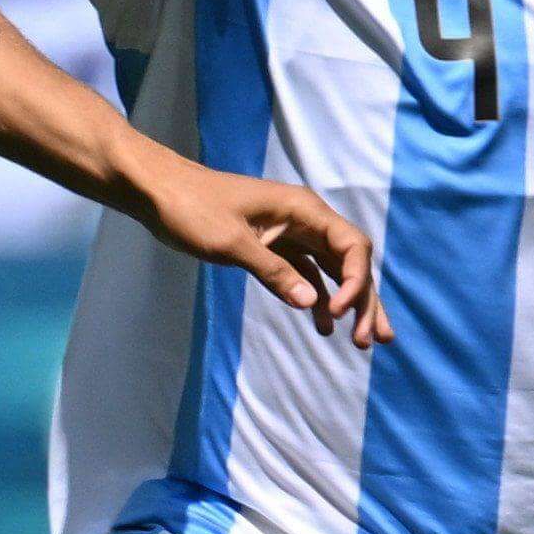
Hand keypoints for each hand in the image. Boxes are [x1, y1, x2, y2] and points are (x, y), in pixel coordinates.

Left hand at [143, 163, 387, 345]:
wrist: (160, 191)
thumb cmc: (193, 209)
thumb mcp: (231, 243)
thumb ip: (273, 272)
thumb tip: (312, 303)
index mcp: (303, 209)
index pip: (352, 246)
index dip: (356, 281)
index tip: (338, 312)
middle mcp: (305, 219)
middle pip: (350, 261)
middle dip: (365, 300)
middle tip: (373, 340)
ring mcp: (291, 232)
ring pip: (332, 270)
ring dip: (347, 303)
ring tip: (360, 342)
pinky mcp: (274, 246)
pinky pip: (306, 273)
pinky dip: (316, 297)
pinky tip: (322, 325)